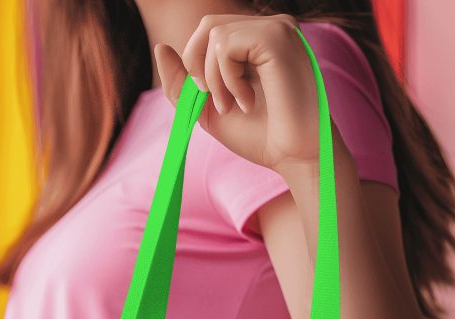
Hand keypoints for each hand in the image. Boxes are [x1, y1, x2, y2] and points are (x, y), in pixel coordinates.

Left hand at [154, 13, 327, 179]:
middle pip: (208, 26)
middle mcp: (270, 28)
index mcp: (259, 40)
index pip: (210, 32)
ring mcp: (276, 28)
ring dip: (215, 80)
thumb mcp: (210, 109)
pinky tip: (247, 101)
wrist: (294, 157)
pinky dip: (227, 78)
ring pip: (215, 35)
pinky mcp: (277, 37)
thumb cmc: (262, 137)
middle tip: (220, 104)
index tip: (214, 100)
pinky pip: (226, 44)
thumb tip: (160, 48)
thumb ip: (183, 84)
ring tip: (238, 106)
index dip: (198, 65)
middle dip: (200, 69)